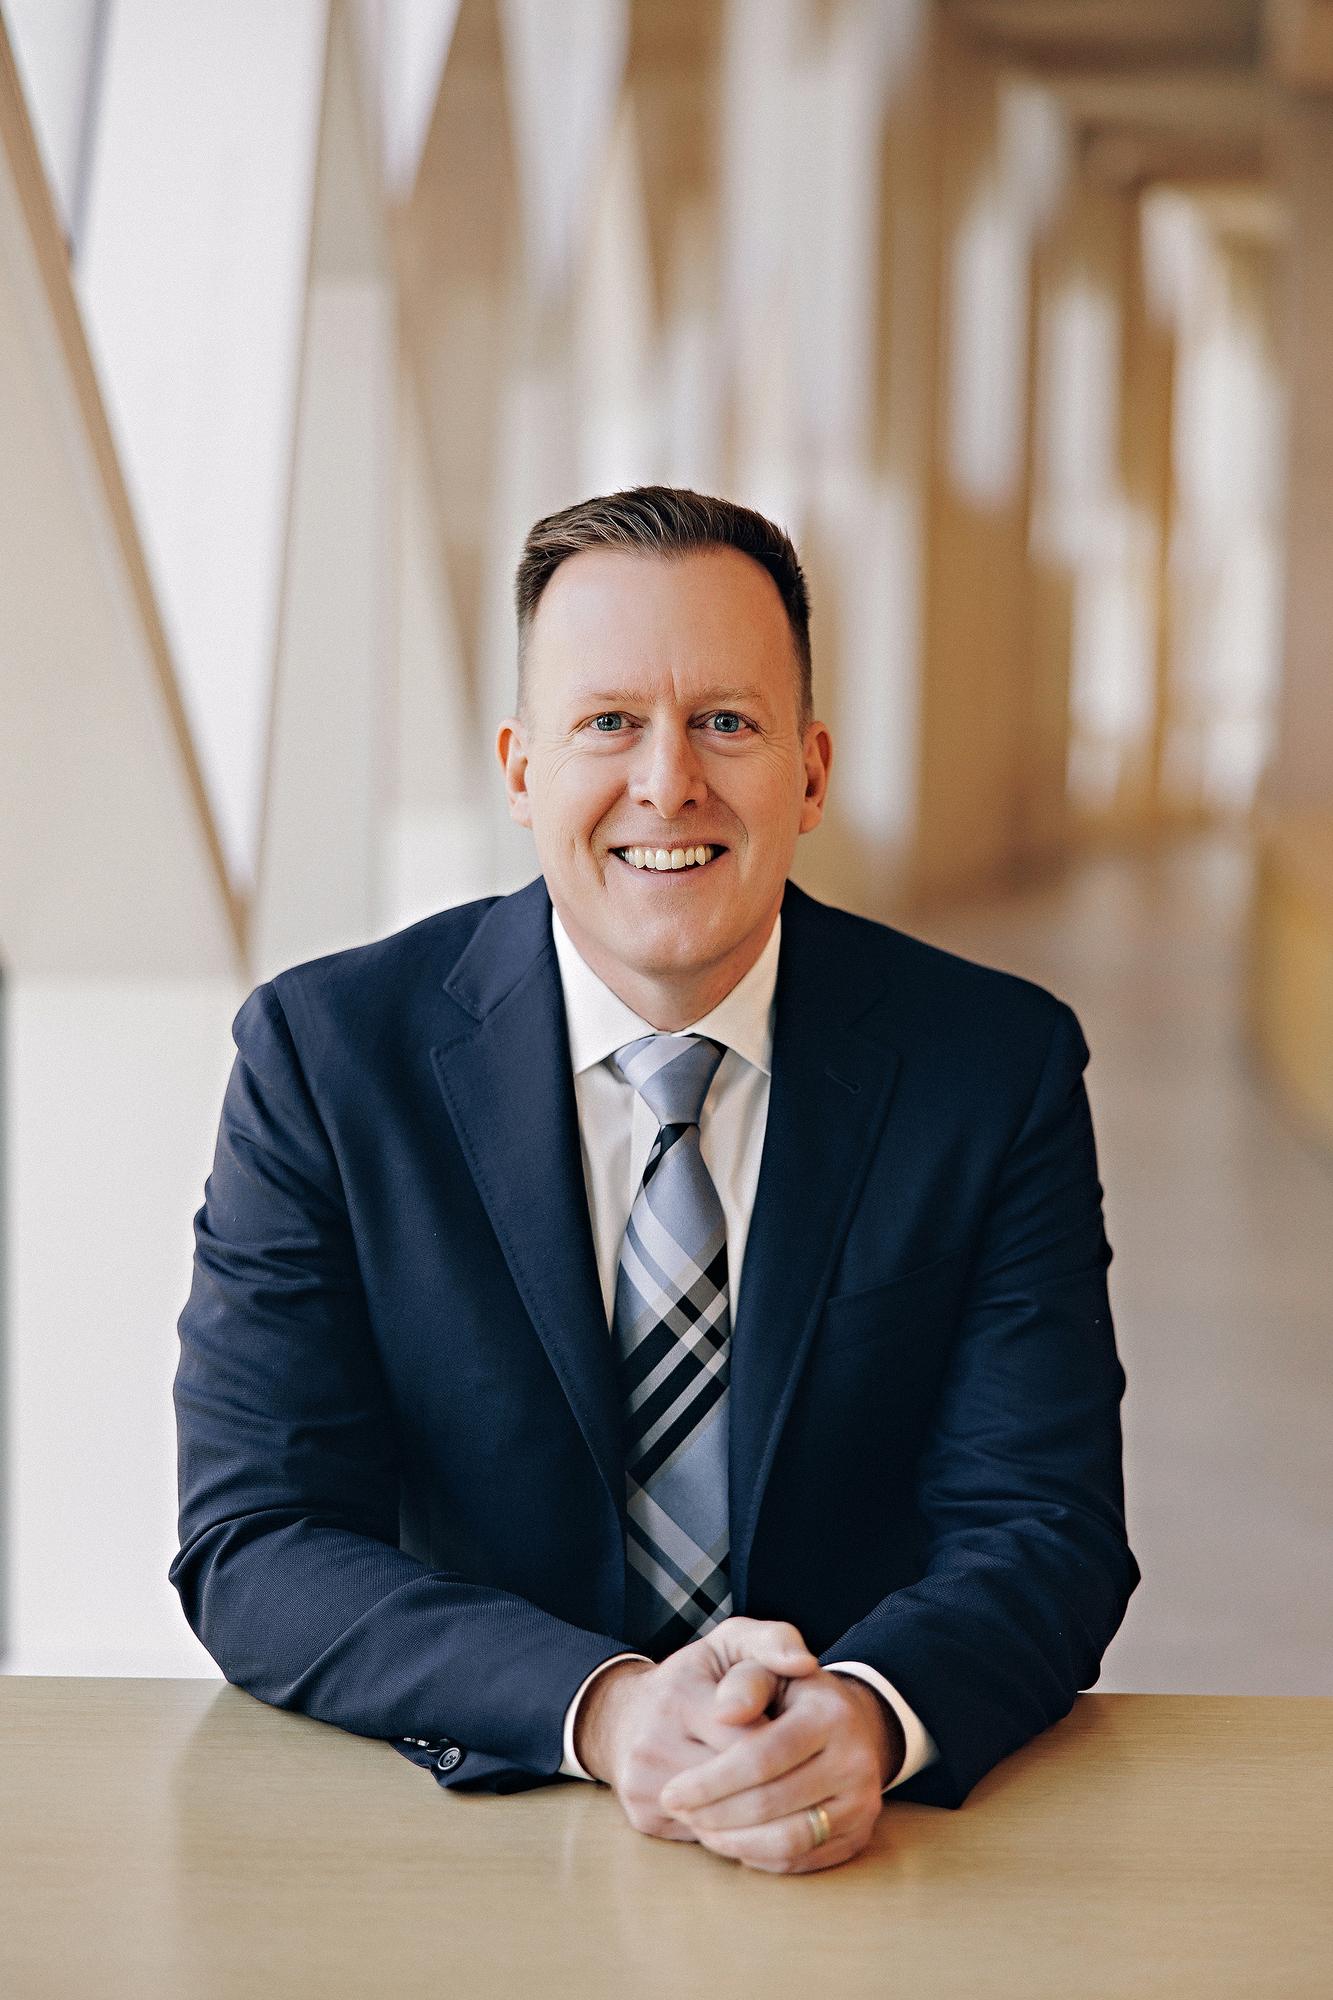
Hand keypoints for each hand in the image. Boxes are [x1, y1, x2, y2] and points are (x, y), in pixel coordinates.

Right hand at [573, 1618, 819, 1840]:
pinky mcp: (643, 1816)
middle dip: (778, 1785)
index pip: (749, 1740)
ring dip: (760, 1814)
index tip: (807, 1748)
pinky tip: (753, 1816)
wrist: (627, 1715)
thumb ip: (772, 1642)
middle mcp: (652, 1741)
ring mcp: (642, 1783)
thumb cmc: (696, 1677)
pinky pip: (704, 1835)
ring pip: (722, 1816)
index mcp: (679, 1696)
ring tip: (788, 1800)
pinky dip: (734, 1830)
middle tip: (806, 1780)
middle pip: (736, 1783)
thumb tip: (805, 1663)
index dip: (786, 1748)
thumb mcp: (732, 1643)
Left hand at [657, 1669, 902, 1872]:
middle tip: (678, 1815)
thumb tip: (724, 1711)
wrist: (841, 1718)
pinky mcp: (858, 1835)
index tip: (671, 1792)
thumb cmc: (784, 1688)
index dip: (711, 1781)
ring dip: (735, 1842)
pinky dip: (760, 1856)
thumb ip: (745, 1678)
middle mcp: (856, 1760)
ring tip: (700, 1829)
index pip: (761, 1757)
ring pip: (788, 1841)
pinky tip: (731, 1840)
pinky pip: (802, 1860)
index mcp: (830, 1713)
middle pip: (771, 1802)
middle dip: (715, 1815)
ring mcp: (862, 1802)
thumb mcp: (761, 1662)